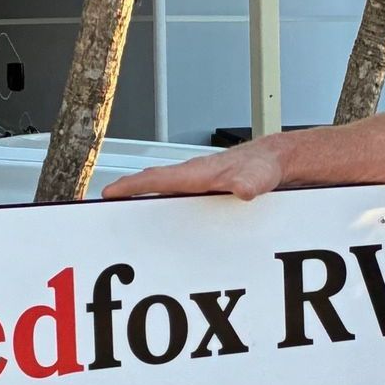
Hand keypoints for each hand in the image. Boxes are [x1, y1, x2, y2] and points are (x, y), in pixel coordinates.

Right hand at [99, 141, 284, 201]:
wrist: (277, 161)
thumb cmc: (263, 166)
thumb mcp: (259, 177)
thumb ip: (250, 182)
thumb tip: (242, 189)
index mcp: (197, 174)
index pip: (156, 179)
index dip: (131, 186)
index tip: (109, 193)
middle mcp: (193, 177)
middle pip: (153, 185)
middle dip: (128, 193)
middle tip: (106, 207)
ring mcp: (198, 185)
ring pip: (164, 192)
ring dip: (144, 201)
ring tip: (126, 218)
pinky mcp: (206, 193)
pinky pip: (178, 200)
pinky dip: (164, 207)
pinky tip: (164, 223)